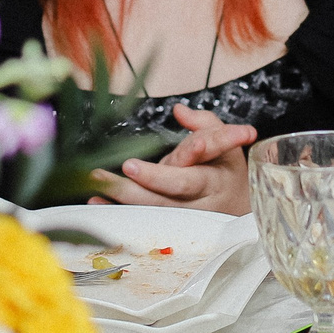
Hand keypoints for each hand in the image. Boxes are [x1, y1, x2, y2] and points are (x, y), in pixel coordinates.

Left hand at [87, 106, 256, 213]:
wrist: (237, 206)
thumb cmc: (226, 169)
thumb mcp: (227, 143)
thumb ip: (204, 123)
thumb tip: (180, 111)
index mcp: (216, 178)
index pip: (196, 171)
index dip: (182, 163)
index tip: (172, 153)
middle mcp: (200, 200)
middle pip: (173, 191)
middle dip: (150, 179)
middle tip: (128, 166)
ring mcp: (182, 214)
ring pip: (153, 207)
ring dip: (123, 195)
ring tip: (98, 179)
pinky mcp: (167, 221)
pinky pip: (140, 217)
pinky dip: (116, 209)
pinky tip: (96, 200)